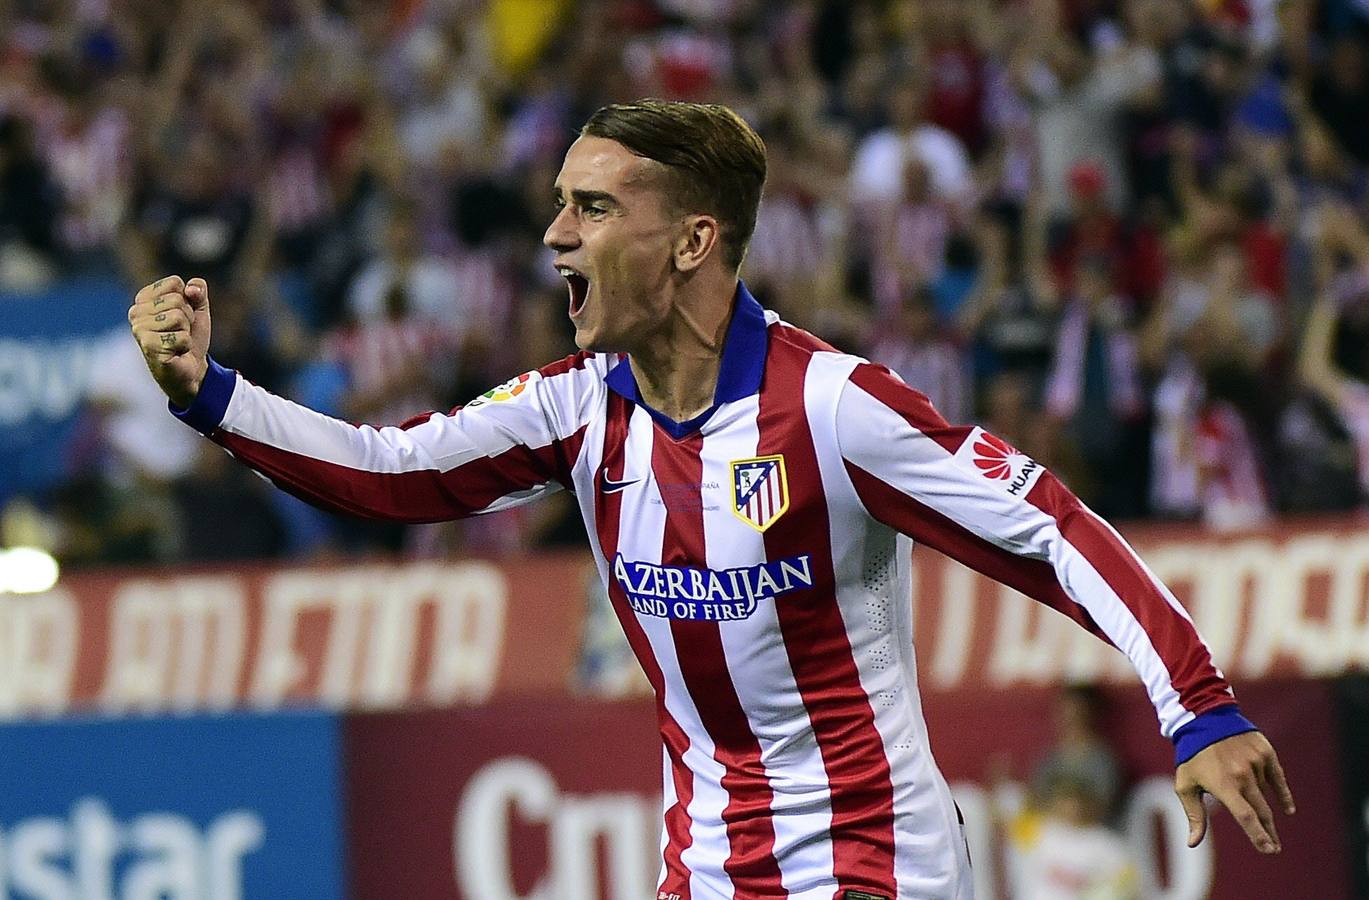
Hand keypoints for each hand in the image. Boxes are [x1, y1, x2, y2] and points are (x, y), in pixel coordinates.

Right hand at [128, 275, 211, 408]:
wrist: (191, 368)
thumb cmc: (189, 336)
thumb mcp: (198, 308)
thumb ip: (198, 290)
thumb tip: (191, 289)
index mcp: (144, 298)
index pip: (175, 283)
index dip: (188, 300)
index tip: (182, 316)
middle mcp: (135, 312)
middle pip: (177, 300)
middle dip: (188, 317)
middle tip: (180, 332)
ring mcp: (139, 329)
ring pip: (178, 317)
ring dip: (186, 332)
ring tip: (177, 341)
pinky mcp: (148, 346)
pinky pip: (180, 336)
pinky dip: (185, 345)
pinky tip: (175, 352)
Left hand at [1175, 731, 1294, 854]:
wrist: (1203, 718)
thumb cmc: (1191, 755)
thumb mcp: (1186, 784)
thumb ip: (1194, 815)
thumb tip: (1193, 843)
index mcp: (1223, 785)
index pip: (1246, 817)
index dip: (1259, 835)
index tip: (1268, 850)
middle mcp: (1242, 775)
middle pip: (1261, 811)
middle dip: (1268, 832)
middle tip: (1274, 848)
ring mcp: (1256, 763)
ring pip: (1266, 795)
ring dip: (1268, 813)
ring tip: (1270, 829)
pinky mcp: (1265, 752)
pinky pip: (1278, 778)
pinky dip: (1283, 794)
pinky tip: (1287, 809)